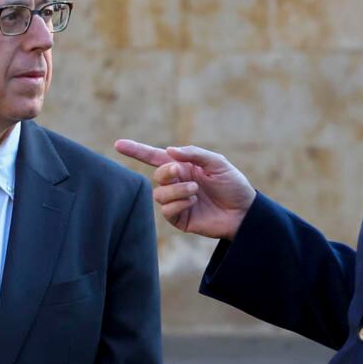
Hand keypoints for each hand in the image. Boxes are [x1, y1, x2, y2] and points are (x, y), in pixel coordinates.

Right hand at [113, 141, 255, 239]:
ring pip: (159, 194)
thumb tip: (169, 150)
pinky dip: (178, 203)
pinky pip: (166, 210)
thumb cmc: (232, 185)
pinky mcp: (179, 219)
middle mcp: (176, 183)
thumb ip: (193, 154)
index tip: (118, 144)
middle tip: (181, 171)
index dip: (136, 150)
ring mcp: (176, 202)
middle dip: (167, 172)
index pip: (154, 157)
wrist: (244, 212)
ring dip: (176, 189)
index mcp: (183, 167)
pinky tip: (194, 202)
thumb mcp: (217, 162)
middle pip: (157, 176)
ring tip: (195, 191)